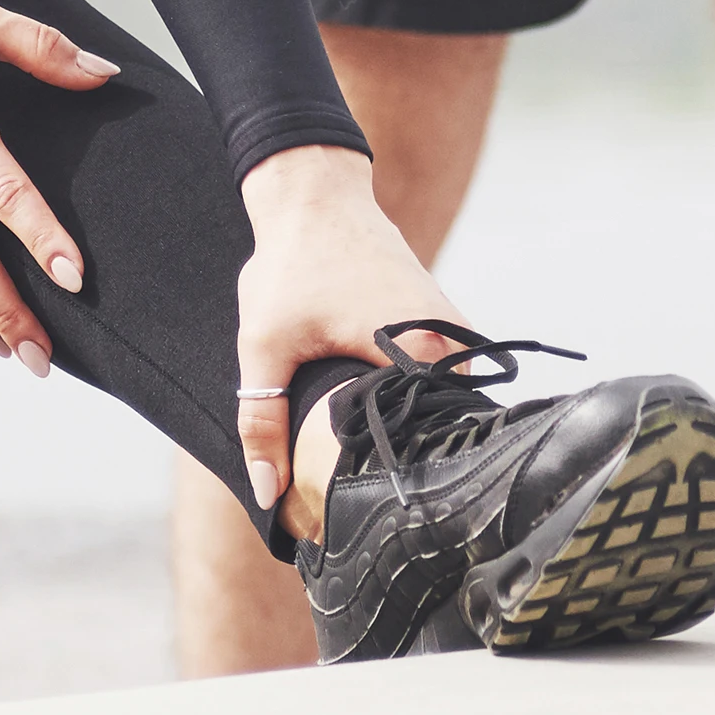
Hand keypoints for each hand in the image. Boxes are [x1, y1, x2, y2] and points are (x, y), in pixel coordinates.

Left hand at [228, 145, 462, 526]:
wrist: (314, 193)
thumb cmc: (292, 263)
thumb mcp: (264, 346)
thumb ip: (262, 422)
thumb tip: (266, 494)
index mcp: (423, 350)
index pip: (430, 444)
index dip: (398, 487)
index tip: (369, 521)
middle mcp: (452, 344)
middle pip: (439, 431)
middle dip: (402, 468)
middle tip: (363, 509)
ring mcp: (452, 334)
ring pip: (437, 408)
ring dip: (406, 435)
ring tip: (368, 476)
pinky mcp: (441, 326)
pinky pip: (433, 383)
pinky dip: (407, 406)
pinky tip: (373, 429)